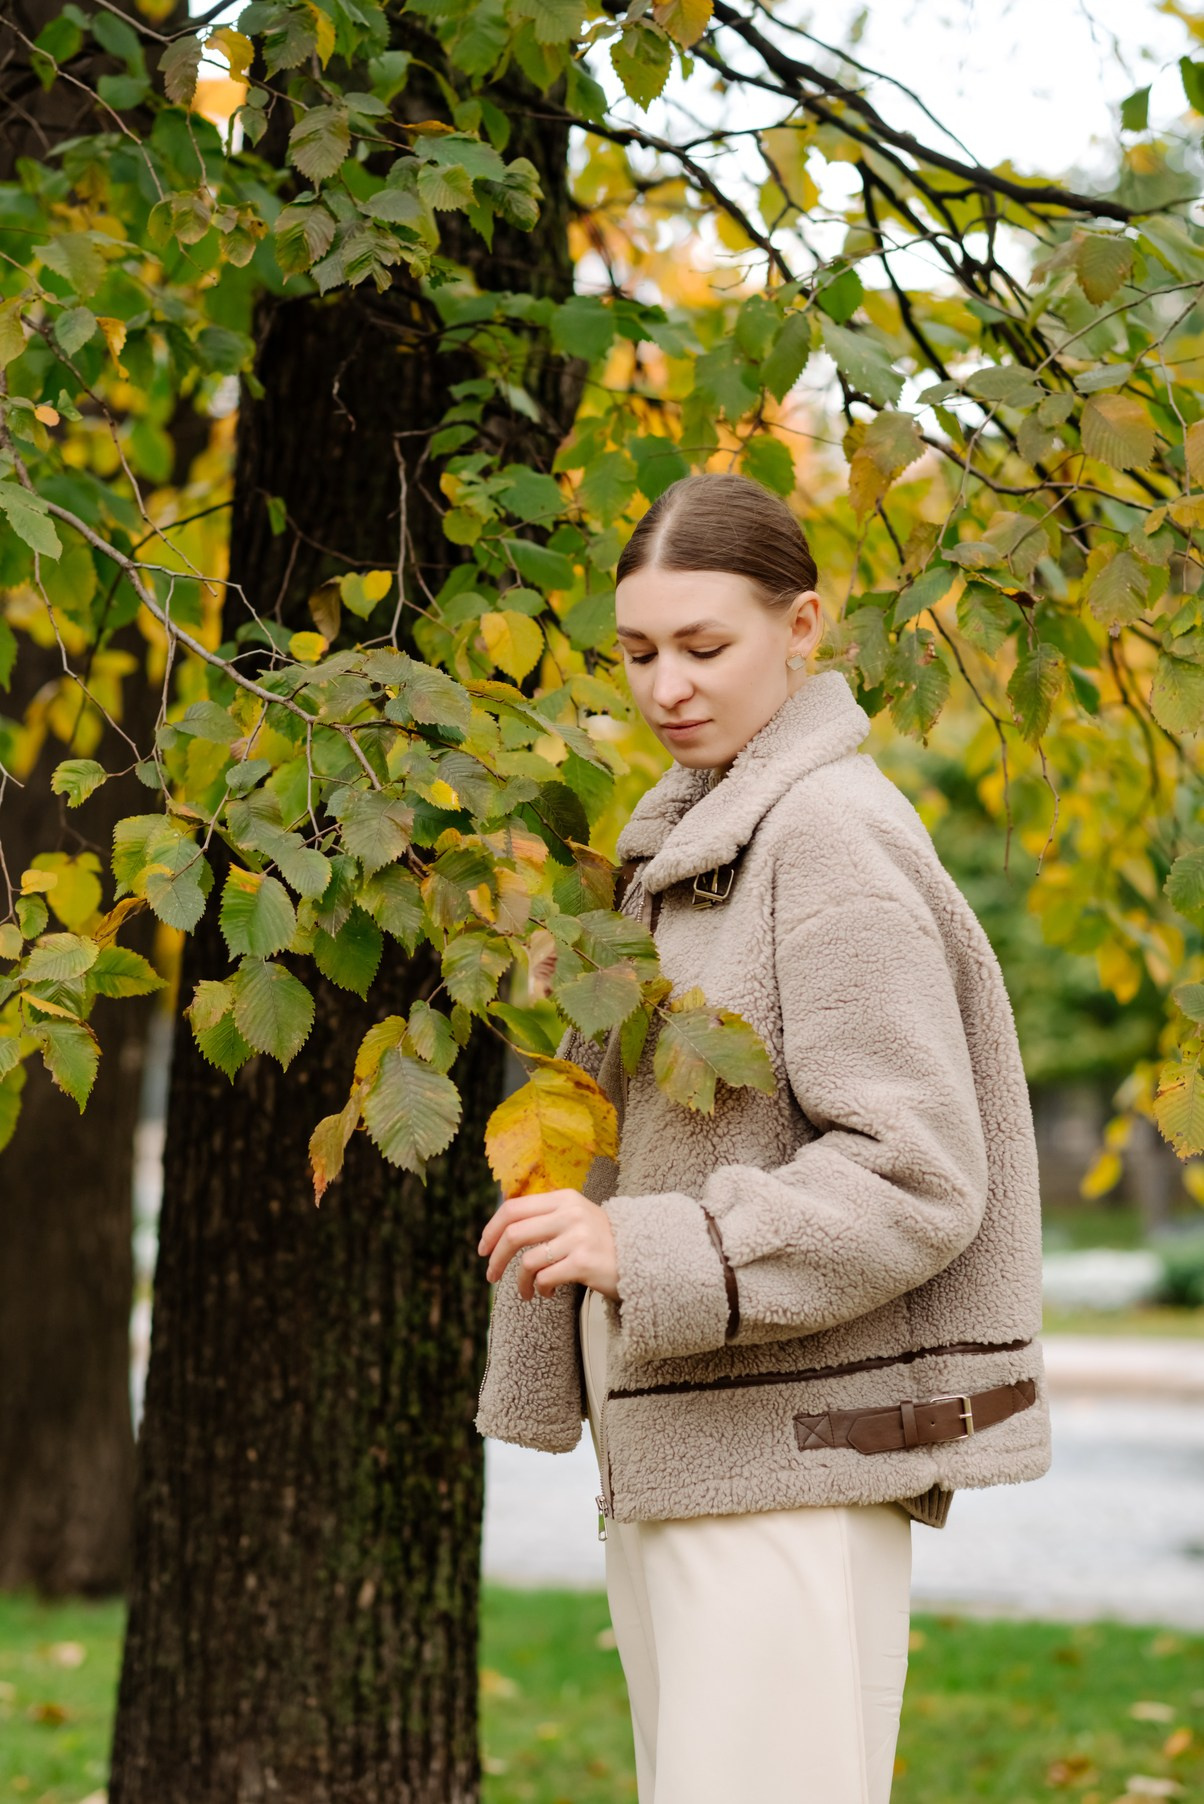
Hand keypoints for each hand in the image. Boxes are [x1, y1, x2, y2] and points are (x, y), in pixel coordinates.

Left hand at [477, 1188, 619, 1302]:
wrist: (644, 1258)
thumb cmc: (602, 1242)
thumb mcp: (576, 1217)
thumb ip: (545, 1216)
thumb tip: (501, 1228)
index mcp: (564, 1198)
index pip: (513, 1208)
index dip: (491, 1229)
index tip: (483, 1248)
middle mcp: (570, 1213)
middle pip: (514, 1233)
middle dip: (496, 1258)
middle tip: (491, 1275)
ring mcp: (578, 1237)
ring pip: (527, 1261)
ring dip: (520, 1283)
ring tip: (526, 1292)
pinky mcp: (584, 1262)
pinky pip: (545, 1279)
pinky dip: (540, 1290)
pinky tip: (547, 1294)